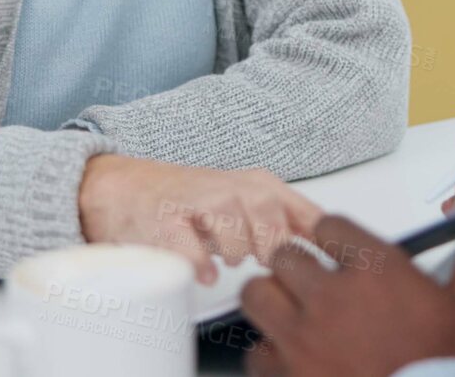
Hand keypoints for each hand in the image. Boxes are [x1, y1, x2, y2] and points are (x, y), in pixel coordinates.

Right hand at [78, 154, 320, 283]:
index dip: (314, 241)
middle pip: (271, 218)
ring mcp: (196, 201)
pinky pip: (190, 246)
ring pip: (233, 226)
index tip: (315, 261)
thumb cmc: (190, 201)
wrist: (125, 188)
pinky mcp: (164, 220)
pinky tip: (203, 270)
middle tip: (263, 260)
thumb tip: (328, 246)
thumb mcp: (246, 201)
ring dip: (235, 249)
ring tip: (227, 256)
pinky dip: (199, 262)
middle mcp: (230, 187)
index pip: (303, 213)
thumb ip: (286, 220)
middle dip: (271, 247)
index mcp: (259, 185)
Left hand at [239, 211, 454, 375]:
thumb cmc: (451, 373)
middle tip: (318, 289)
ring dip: (274, 304)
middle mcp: (331, 298)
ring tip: (296, 319)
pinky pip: (256, 354)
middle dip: (299, 270)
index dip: (334, 240)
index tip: (340, 253)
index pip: (329, 226)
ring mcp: (302, 340)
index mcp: (376, 270)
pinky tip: (293, 363)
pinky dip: (270, 357)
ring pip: (258, 296)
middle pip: (286, 257)